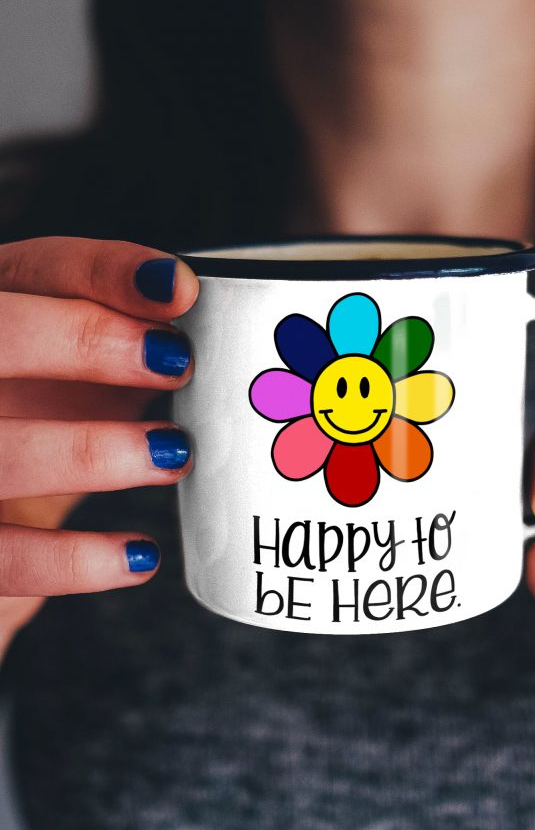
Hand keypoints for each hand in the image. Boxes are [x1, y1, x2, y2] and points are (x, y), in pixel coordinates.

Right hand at [0, 237, 198, 656]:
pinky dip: (74, 561)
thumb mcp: (80, 370)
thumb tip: (218, 336)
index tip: (180, 289)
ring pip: (1, 451)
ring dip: (89, 450)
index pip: (36, 268)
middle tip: (175, 362)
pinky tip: (141, 555)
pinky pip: (5, 555)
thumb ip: (126, 345)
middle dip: (86, 343)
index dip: (104, 273)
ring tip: (173, 454)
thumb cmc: (42, 417)